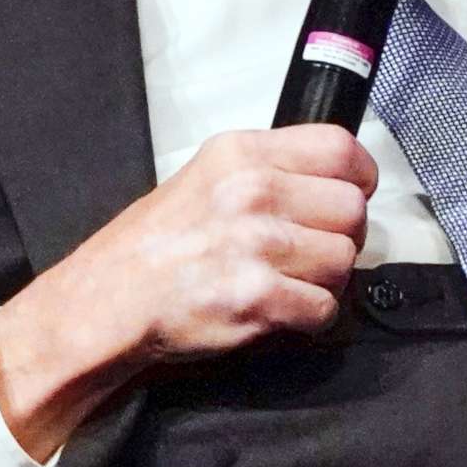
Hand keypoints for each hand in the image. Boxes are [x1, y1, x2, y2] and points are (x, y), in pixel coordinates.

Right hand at [0, 125, 375, 458]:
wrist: (107, 302)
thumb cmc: (154, 246)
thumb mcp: (207, 176)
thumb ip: (269, 169)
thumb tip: (334, 182)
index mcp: (241, 153)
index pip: (341, 149)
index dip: (358, 178)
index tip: (351, 197)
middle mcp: (252, 190)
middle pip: (352, 210)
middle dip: (341, 237)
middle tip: (312, 253)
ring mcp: (255, 244)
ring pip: (344, 261)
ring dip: (325, 281)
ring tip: (289, 283)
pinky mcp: (256, 296)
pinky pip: (324, 309)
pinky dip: (309, 318)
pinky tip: (279, 311)